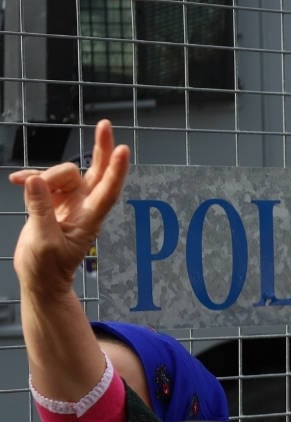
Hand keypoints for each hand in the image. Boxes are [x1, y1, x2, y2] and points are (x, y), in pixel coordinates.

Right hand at [11, 119, 129, 296]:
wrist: (40, 278)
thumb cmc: (47, 267)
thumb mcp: (43, 241)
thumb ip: (40, 210)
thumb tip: (36, 180)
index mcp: (89, 218)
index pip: (107, 190)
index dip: (116, 170)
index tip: (124, 150)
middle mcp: (84, 206)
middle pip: (96, 172)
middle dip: (101, 148)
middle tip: (106, 124)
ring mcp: (70, 202)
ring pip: (61, 174)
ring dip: (42, 175)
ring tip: (22, 187)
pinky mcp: (53, 201)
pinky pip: (44, 180)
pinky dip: (31, 178)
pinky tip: (17, 181)